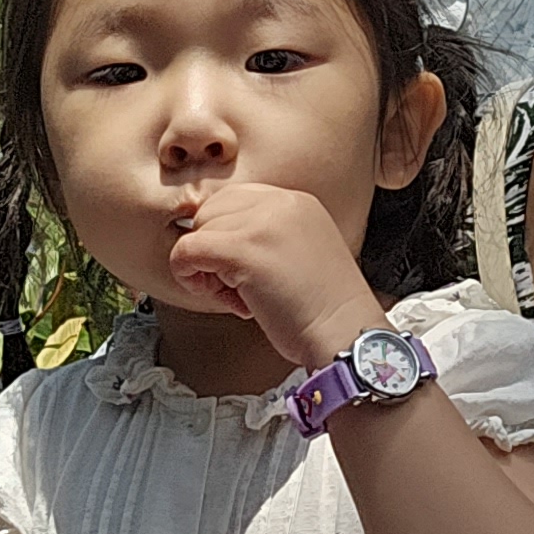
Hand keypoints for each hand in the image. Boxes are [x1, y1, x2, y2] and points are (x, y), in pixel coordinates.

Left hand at [168, 179, 386, 370]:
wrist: (346, 333)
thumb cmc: (324, 308)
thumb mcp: (302, 251)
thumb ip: (268, 235)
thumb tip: (218, 237)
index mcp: (296, 201)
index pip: (233, 200)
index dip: (226, 235)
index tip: (241, 267)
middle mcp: (280, 202)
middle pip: (210, 212)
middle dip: (213, 249)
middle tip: (237, 285)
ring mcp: (262, 224)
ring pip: (197, 232)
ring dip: (207, 268)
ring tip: (241, 296)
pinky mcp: (243, 250)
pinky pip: (187, 251)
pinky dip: (190, 276)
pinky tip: (223, 298)